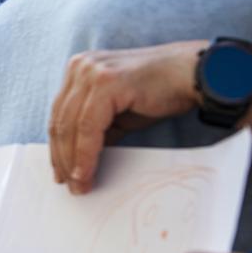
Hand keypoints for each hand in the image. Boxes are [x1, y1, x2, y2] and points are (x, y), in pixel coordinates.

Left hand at [48, 41, 205, 194]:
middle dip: (62, 158)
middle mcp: (80, 66)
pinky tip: (86, 172)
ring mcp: (92, 71)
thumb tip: (78, 160)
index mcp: (79, 69)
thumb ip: (96, 129)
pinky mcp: (106, 82)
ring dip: (72, 161)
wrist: (194, 75)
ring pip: (70, 125)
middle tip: (70, 186)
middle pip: (60, 120)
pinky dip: (85, 154)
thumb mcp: (119, 113)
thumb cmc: (160, 92)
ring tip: (79, 185)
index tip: (61, 173)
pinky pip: (87, 127)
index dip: (58, 147)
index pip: (60, 114)